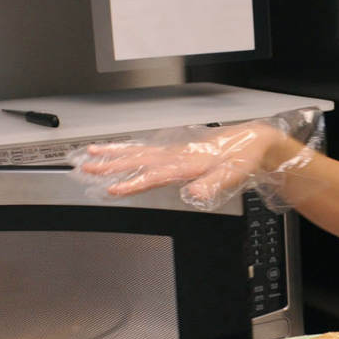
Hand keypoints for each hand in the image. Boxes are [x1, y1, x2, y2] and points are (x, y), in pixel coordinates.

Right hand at [69, 107, 323, 211]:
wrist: (253, 143)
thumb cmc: (243, 159)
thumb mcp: (233, 176)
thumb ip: (212, 185)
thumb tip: (193, 195)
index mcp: (187, 163)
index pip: (154, 174)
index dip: (133, 182)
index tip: (113, 189)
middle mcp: (176, 154)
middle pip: (137, 159)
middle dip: (111, 164)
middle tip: (86, 167)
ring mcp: (174, 150)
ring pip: (137, 151)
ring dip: (113, 154)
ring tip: (90, 155)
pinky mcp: (176, 150)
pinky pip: (146, 148)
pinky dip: (128, 149)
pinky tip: (117, 151)